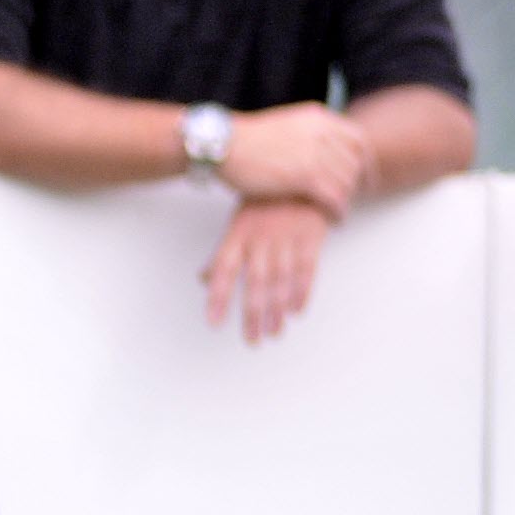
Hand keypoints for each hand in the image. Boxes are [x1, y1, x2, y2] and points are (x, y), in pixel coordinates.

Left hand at [202, 198, 330, 344]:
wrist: (303, 175)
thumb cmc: (266, 200)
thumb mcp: (239, 221)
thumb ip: (224, 253)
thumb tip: (203, 278)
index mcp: (239, 234)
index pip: (223, 270)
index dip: (218, 297)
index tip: (214, 322)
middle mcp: (261, 239)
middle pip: (255, 282)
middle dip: (253, 314)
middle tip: (252, 339)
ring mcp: (287, 239)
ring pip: (280, 280)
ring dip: (277, 310)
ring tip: (274, 332)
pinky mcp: (311, 239)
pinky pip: (307, 270)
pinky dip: (303, 292)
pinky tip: (298, 311)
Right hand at [222, 102, 370, 216]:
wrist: (221, 143)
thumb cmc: (246, 139)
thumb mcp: (286, 124)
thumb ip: (309, 133)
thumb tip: (324, 147)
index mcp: (319, 117)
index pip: (358, 139)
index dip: (365, 161)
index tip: (366, 176)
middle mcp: (322, 133)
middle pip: (355, 162)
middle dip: (357, 183)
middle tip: (354, 197)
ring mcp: (315, 154)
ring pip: (347, 181)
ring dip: (346, 199)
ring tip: (340, 210)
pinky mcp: (305, 176)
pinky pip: (335, 197)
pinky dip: (339, 210)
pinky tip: (335, 218)